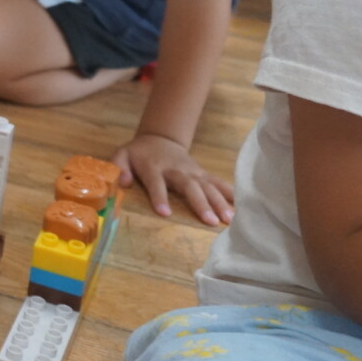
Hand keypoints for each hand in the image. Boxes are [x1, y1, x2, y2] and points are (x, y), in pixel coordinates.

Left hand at [112, 133, 234, 225]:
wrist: (160, 139)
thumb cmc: (138, 154)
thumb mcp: (122, 155)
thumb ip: (119, 167)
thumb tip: (124, 182)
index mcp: (153, 167)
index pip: (156, 182)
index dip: (159, 196)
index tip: (165, 213)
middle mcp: (176, 170)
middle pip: (189, 186)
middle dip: (200, 203)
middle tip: (209, 221)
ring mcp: (192, 171)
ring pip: (208, 185)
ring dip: (219, 202)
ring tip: (228, 219)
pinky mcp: (203, 174)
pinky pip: (219, 183)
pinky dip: (231, 193)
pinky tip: (242, 207)